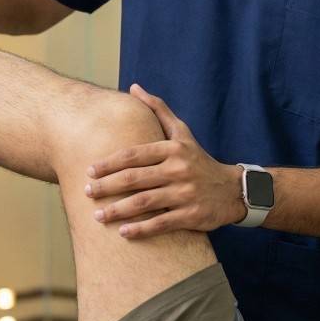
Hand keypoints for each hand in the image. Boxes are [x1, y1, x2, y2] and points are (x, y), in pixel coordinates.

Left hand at [85, 84, 243, 238]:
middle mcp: (179, 169)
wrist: (232, 189)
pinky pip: (161, 223)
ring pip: (144, 202)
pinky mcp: (191, 215)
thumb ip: (158, 110)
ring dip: (118, 210)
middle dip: (107, 186)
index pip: (134, 154)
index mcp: (173, 149)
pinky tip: (123, 233)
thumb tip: (133, 88)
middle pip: (135, 178)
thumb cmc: (198, 160)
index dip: (109, 163)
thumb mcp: (183, 133)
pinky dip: (141, 229)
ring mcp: (185, 193)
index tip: (89, 171)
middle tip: (87, 192)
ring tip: (98, 216)